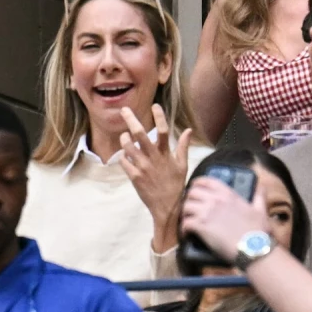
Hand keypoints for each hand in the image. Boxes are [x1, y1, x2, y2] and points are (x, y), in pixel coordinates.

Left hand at [120, 105, 191, 250]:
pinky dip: (123, 156)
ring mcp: (142, 167)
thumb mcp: (182, 165)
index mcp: (166, 154)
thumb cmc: (176, 184)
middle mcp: (153, 158)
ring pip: (128, 147)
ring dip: (124, 139)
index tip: (155, 105)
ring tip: (124, 136)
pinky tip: (125, 155)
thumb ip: (183, 146)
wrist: (167, 206)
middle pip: (140, 134)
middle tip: (124, 110)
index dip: (159, 117)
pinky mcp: (134, 176)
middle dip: (131, 120)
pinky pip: (123, 162)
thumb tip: (188, 130)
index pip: (163, 131)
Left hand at [181, 176, 270, 261]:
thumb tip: (261, 187)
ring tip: (188, 220)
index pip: (207, 181)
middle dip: (189, 199)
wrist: (253, 248)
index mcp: (228, 194)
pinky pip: (185, 223)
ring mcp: (207, 213)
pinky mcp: (201, 227)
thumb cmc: (258, 230)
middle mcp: (215, 200)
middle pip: (192, 193)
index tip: (195, 188)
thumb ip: (259, 196)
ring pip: (186, 207)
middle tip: (191, 207)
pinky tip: (187, 234)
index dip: (198, 183)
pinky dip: (184, 229)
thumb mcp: (261, 209)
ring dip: (185, 214)